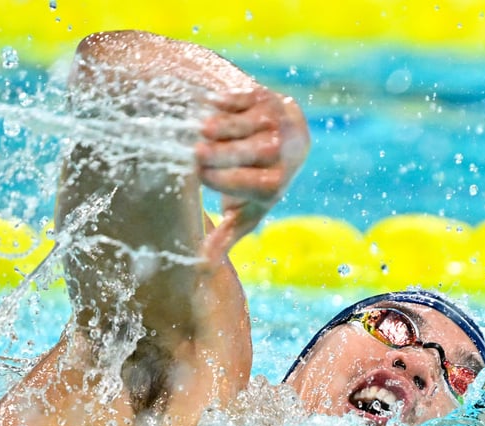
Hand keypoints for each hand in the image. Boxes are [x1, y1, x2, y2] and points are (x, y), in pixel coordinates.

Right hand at [196, 87, 308, 260]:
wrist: (289, 139)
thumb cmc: (259, 182)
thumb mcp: (246, 211)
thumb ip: (225, 237)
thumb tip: (201, 268)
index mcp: (276, 184)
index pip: (255, 183)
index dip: (227, 180)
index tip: (199, 176)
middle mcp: (283, 153)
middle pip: (256, 152)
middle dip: (225, 153)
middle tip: (195, 153)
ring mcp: (278, 123)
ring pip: (252, 124)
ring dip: (226, 126)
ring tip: (200, 129)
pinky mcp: (269, 99)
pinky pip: (250, 99)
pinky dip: (230, 101)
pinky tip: (210, 104)